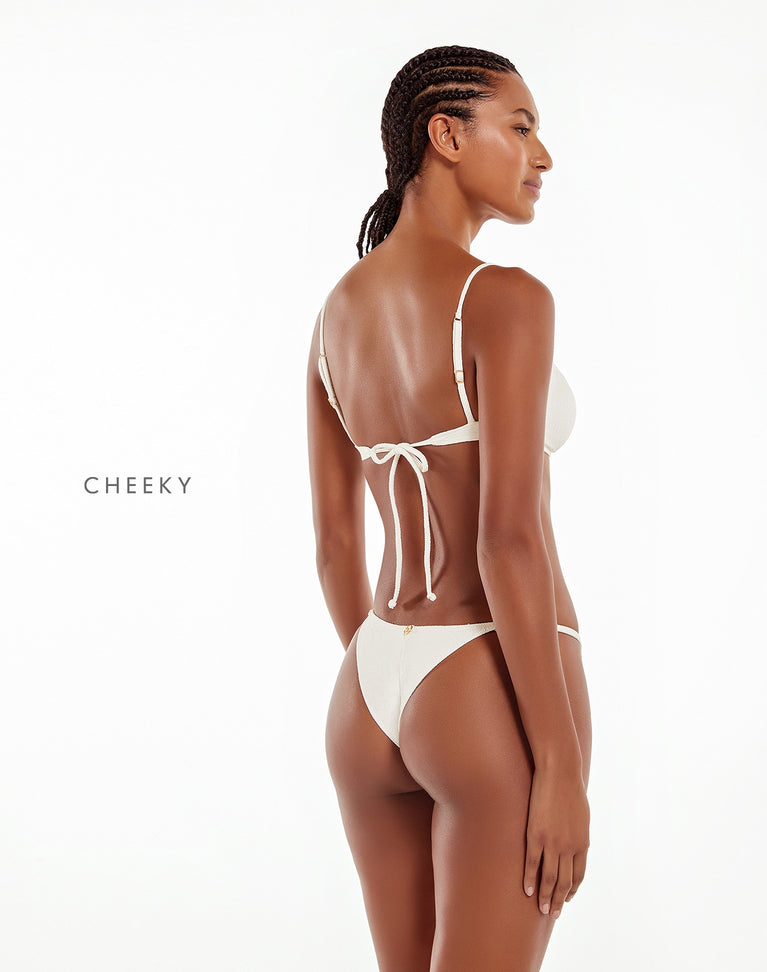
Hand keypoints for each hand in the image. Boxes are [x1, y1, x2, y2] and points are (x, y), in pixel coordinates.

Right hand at [523, 765, 589, 918]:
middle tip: (554, 914)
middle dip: (560, 900)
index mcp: (582, 843)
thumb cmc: (571, 789)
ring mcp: (553, 842)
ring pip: (549, 878)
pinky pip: (533, 863)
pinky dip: (530, 879)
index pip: (578, 874)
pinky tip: (528, 890)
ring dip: (546, 897)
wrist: (560, 772)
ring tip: (542, 909)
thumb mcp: (582, 815)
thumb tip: (576, 840)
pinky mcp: (536, 835)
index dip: (572, 889)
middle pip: (565, 881)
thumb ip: (578, 832)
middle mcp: (569, 847)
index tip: (567, 898)